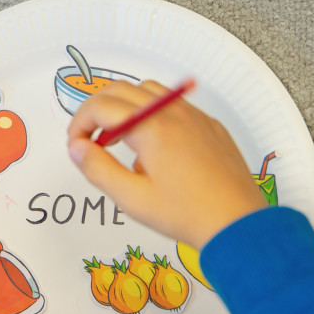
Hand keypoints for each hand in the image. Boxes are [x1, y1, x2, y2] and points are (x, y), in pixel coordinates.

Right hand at [67, 81, 267, 248]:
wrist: (237, 223)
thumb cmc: (188, 214)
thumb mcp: (131, 198)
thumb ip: (97, 169)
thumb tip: (76, 147)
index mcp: (152, 127)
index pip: (101, 106)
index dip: (79, 123)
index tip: (76, 145)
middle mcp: (173, 113)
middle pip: (121, 90)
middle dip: (96, 110)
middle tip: (88, 139)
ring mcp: (194, 116)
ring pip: (148, 92)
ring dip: (123, 107)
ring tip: (118, 140)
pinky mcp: (209, 126)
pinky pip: (172, 105)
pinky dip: (150, 114)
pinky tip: (152, 149)